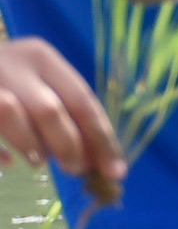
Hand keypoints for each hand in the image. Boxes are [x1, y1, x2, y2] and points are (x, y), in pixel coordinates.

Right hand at [0, 36, 115, 192]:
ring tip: (41, 162)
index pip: (82, 100)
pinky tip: (7, 162)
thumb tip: (96, 158)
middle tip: (77, 169)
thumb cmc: (9, 75)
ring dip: (32, 146)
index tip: (115, 170)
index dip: (101, 138)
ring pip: (10, 114)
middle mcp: (12, 65)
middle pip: (48, 110)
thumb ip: (66, 109)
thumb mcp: (38, 79)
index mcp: (42, 58)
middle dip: (68, 146)